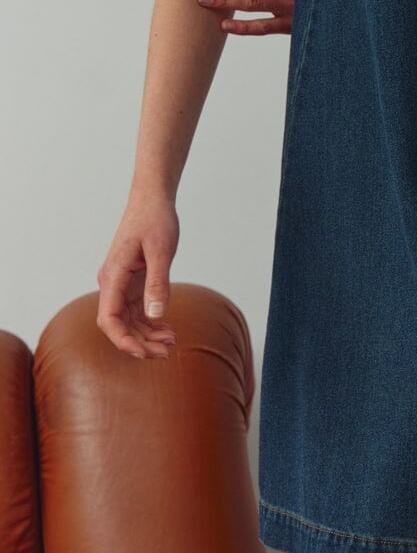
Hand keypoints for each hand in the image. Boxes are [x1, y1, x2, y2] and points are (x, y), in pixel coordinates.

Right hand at [96, 196, 179, 359]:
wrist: (152, 199)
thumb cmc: (155, 219)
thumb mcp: (161, 250)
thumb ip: (158, 283)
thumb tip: (156, 315)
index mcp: (113, 275)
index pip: (109, 319)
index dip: (123, 340)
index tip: (144, 353)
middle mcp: (112, 282)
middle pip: (118, 324)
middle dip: (139, 343)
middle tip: (166, 352)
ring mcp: (120, 283)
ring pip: (127, 320)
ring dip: (146, 335)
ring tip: (171, 342)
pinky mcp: (131, 281)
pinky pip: (136, 309)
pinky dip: (150, 322)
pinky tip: (167, 329)